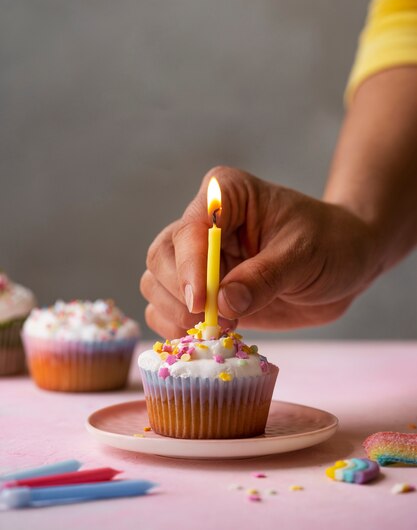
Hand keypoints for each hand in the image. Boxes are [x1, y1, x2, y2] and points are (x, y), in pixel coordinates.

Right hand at [140, 166, 379, 337]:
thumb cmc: (330, 243)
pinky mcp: (202, 289)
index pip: (190, 229)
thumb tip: (223, 304)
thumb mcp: (304, 254)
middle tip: (214, 322)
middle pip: (162, 256)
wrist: (345, 260)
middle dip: (180, 294)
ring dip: (177, 314)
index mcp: (225, 194)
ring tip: (218, 330)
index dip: (189, 267)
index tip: (202, 303)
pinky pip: (167, 308)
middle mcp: (203, 222)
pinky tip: (209, 337)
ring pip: (156, 283)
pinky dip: (177, 327)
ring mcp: (199, 257)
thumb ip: (264, 277)